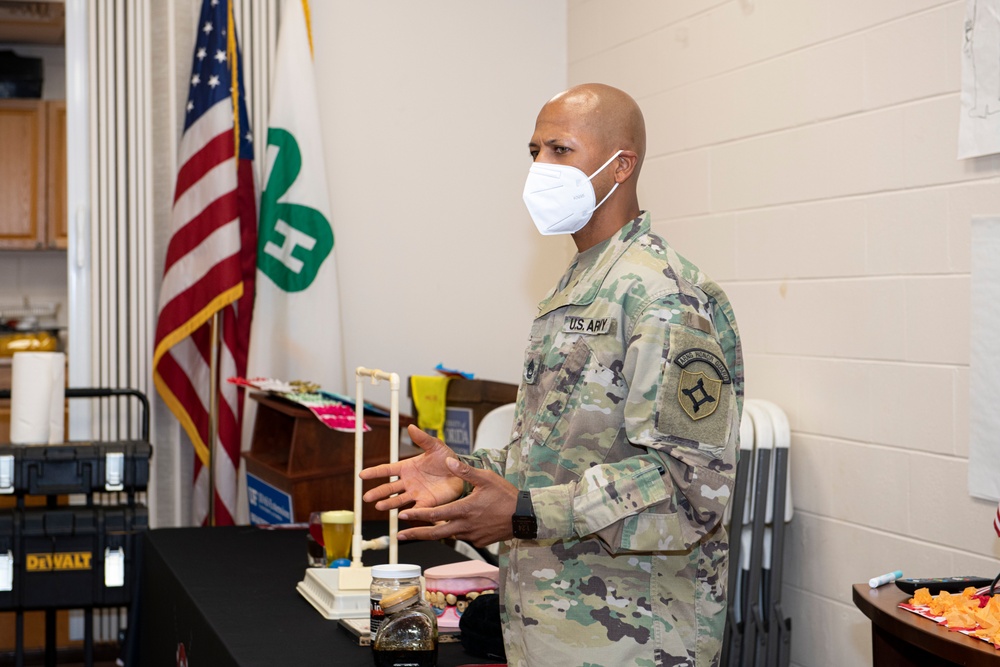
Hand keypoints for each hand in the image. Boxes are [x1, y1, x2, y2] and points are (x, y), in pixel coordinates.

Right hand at [360, 424, 464, 511]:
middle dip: (377, 492)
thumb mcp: (435, 446)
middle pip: (389, 488)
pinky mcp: (426, 503)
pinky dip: (408, 512)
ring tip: (379, 506)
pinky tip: (401, 515)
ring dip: (388, 503)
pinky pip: (416, 509)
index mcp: (407, 467)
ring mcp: (416, 494)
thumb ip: (422, 439)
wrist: (462, 473)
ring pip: (398, 500)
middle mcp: (408, 482)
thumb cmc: (447, 459)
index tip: (361, 474)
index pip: (387, 470)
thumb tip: (410, 426)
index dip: (374, 472)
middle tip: (366, 497)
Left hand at [395, 457, 516, 546]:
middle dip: (416, 534)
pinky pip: (463, 537)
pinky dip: (456, 533)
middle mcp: (465, 525)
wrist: (524, 517)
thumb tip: (448, 461)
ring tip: (418, 534)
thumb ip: (466, 471)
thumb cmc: (506, 496)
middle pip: (435, 533)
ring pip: (448, 536)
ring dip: (433, 534)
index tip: (402, 516)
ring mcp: (472, 536)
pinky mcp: (479, 542)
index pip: (435, 515)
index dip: (416, 516)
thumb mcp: (487, 478)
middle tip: (399, 535)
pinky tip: (454, 528)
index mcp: (464, 509)